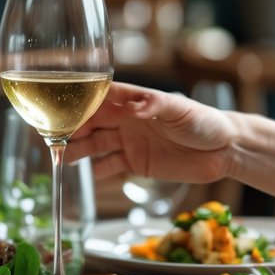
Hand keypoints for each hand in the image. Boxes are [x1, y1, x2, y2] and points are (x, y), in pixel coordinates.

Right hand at [67, 82, 237, 186]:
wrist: (224, 150)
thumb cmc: (204, 121)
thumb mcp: (181, 110)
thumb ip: (156, 106)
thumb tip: (136, 105)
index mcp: (135, 102)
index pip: (100, 98)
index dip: (79, 102)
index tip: (58, 108)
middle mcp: (127, 120)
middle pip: (92, 121)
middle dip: (71, 128)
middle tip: (51, 137)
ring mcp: (130, 142)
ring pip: (96, 144)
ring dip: (78, 150)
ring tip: (60, 158)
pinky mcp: (137, 163)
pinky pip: (110, 166)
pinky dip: (96, 171)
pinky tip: (82, 175)